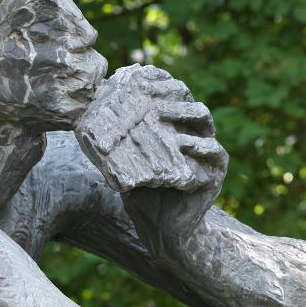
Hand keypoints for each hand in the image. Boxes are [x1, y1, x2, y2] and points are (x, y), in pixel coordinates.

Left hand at [74, 64, 227, 237]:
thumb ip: (118, 141)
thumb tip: (89, 114)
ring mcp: (206, 152)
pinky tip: (183, 144)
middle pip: (187, 100)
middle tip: (150, 91)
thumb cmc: (141, 194)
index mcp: (173, 128)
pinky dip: (202, 145)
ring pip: (204, 119)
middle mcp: (192, 134)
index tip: (138, 77)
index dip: (158, 83)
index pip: (170, 95)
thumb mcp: (126, 163)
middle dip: (171, 92)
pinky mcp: (215, 172)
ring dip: (186, 112)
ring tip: (164, 112)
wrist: (159, 229)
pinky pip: (215, 152)